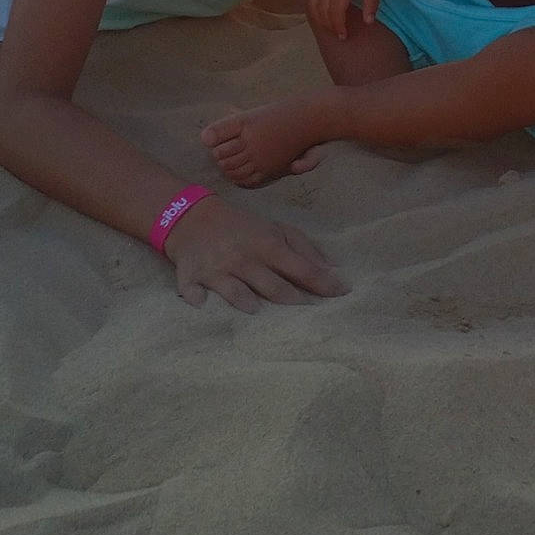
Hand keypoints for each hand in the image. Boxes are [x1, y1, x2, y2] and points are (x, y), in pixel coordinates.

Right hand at [164, 195, 347, 312]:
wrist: (194, 217)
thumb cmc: (243, 227)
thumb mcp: (276, 229)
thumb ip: (304, 248)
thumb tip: (332, 270)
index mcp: (268, 246)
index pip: (301, 269)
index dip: (323, 283)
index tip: (343, 294)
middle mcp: (245, 259)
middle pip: (274, 288)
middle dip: (294, 302)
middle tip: (312, 317)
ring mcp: (217, 269)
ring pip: (237, 293)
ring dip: (248, 303)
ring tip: (260, 314)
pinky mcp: (191, 276)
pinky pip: (192, 291)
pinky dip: (196, 297)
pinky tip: (201, 304)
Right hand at [305, 0, 384, 39]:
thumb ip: (372, 4)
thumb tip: (368, 23)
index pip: (335, 11)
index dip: (338, 26)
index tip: (344, 37)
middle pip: (322, 10)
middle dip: (328, 26)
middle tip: (338, 35)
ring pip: (312, 4)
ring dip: (318, 18)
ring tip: (328, 28)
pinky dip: (311, 6)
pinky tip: (318, 14)